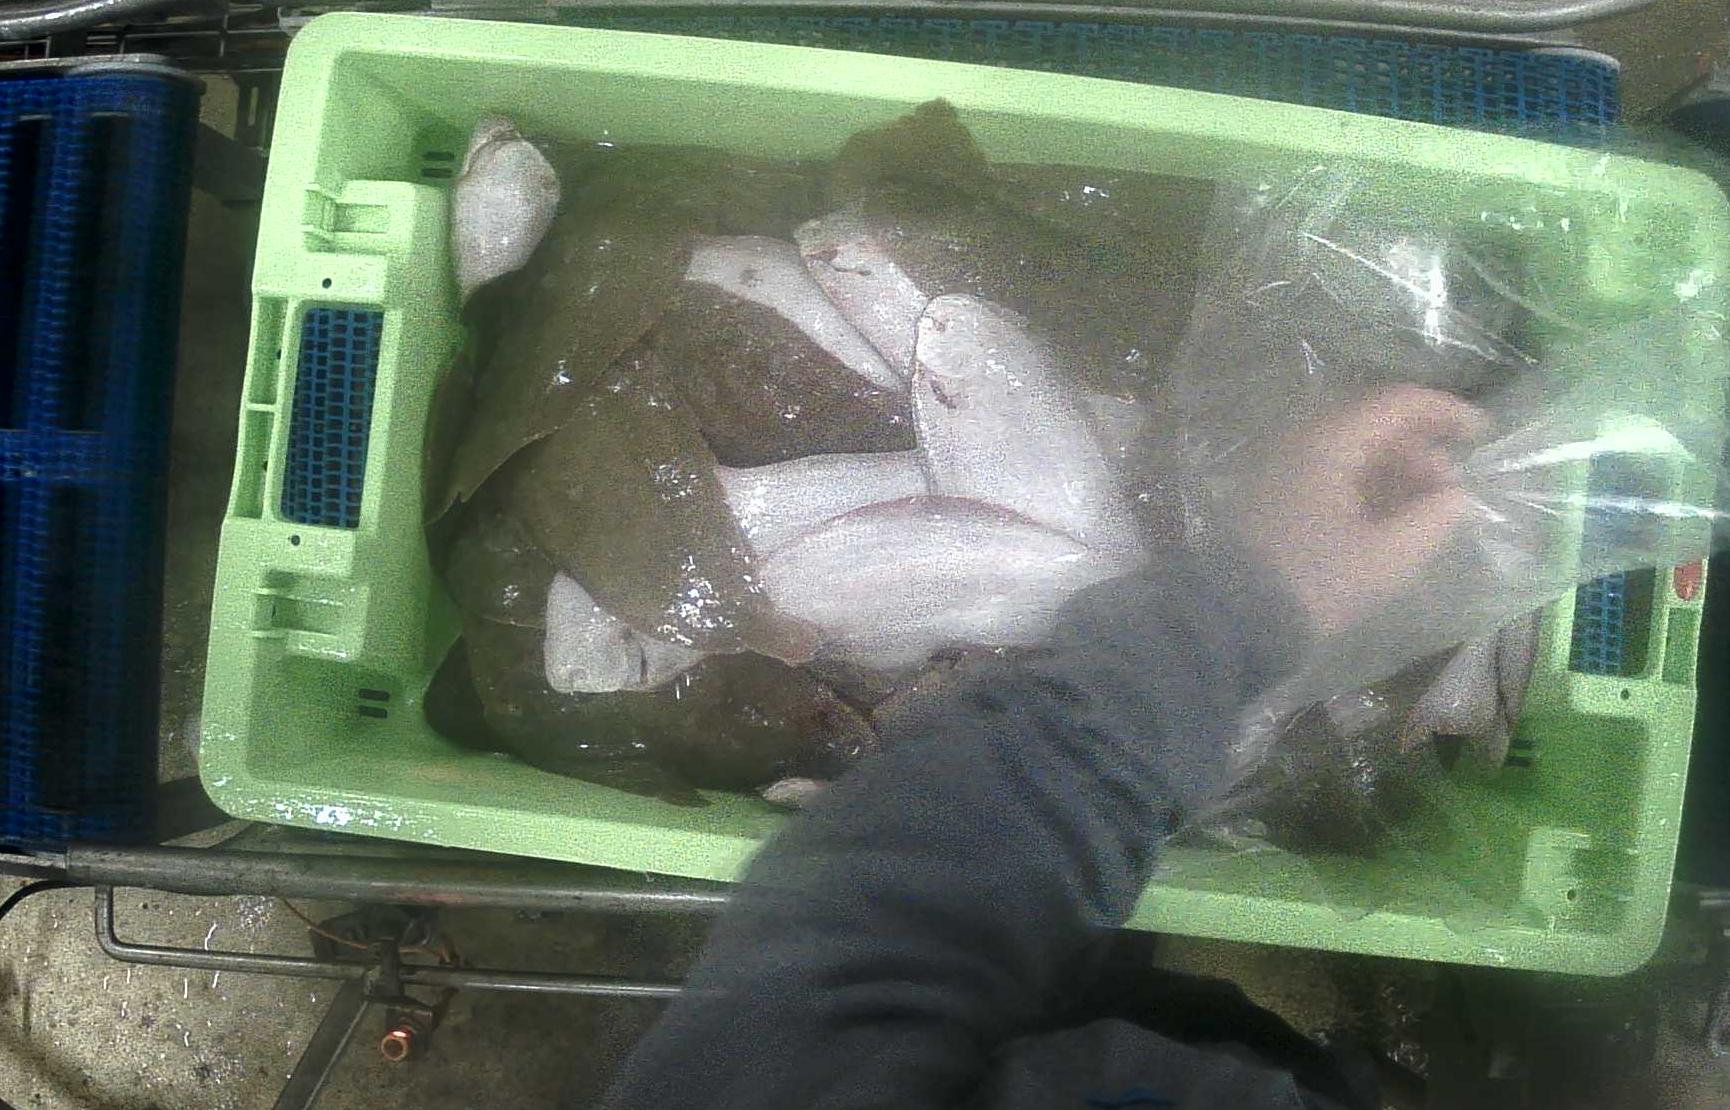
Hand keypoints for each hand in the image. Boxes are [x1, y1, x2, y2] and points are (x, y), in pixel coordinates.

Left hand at [1241, 386, 1487, 635]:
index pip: (1396, 403)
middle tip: (1450, 492)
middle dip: (1421, 451)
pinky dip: (1366, 488)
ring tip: (1424, 513)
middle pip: (1373, 424)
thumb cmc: (1314, 582)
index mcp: (1327, 442)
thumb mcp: (1386, 557)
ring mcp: (1281, 468)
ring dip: (1395, 472)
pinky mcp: (1273, 497)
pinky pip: (1330, 474)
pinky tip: (1387, 522)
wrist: (1231, 619)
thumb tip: (1458, 496)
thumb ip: (1432, 519)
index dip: (1445, 412)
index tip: (1483, 434)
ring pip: (1351, 451)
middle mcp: (1300, 442)